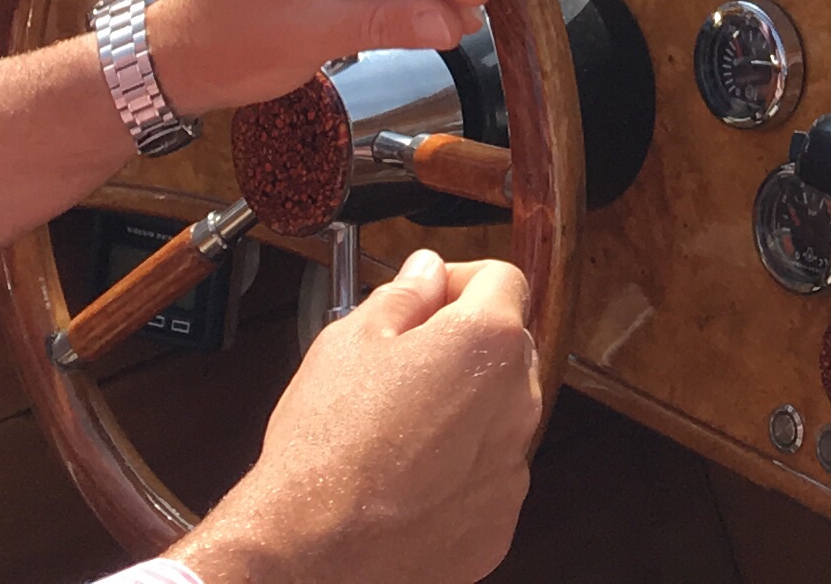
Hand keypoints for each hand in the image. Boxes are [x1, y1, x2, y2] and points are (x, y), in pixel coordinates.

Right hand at [174, 252, 541, 583]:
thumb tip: (426, 274)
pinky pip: (487, 478)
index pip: (503, 280)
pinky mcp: (497, 523)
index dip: (460, 281)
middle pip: (506, 349)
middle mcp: (516, 403)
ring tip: (396, 431)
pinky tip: (406, 479)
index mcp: (486, 342)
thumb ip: (403, 295)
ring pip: (498, 416)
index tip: (431, 297)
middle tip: (402, 364)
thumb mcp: (349, 342)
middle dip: (463, 347)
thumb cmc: (327, 451)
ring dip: (463, 412)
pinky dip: (458, 473)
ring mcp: (511, 469)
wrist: (314, 555)